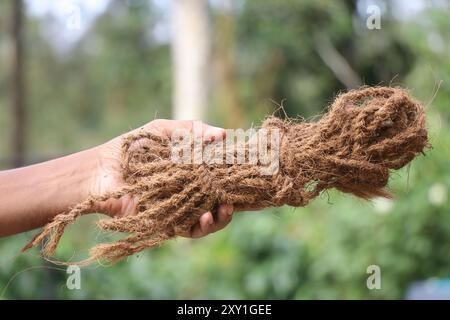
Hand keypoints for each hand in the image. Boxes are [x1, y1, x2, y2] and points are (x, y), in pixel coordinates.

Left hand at [91, 119, 233, 237]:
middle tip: (243, 194)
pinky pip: (191, 229)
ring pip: (210, 219)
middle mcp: (189, 192)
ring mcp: (180, 209)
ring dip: (223, 216)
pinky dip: (204, 225)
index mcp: (192, 172)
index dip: (235, 177)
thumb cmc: (132, 147)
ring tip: (226, 208)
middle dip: (235, 200)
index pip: (220, 177)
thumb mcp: (165, 130)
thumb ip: (193, 130)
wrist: (103, 168)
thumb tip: (223, 134)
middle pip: (220, 200)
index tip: (248, 172)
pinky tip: (208, 215)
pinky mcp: (167, 224)